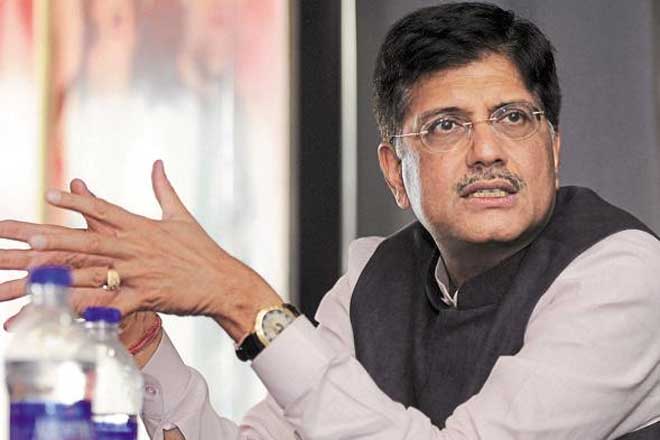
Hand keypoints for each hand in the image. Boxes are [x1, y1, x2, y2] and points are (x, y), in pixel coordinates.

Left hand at [0, 160, 281, 340]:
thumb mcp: (182, 216)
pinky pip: (111, 305)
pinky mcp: (147, 297)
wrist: (225, 282)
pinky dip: (85, 309)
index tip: (50, 194)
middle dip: (47, 236)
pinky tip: (61, 313)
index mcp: (142, 227)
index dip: (77, 201)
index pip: (104, 210)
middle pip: (86, 240)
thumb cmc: (203, 250)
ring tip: (23, 269)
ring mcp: (140, 273)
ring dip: (56, 271)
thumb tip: (158, 163)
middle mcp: (136, 248)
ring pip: (92, 271)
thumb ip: (164, 189)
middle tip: (15, 233)